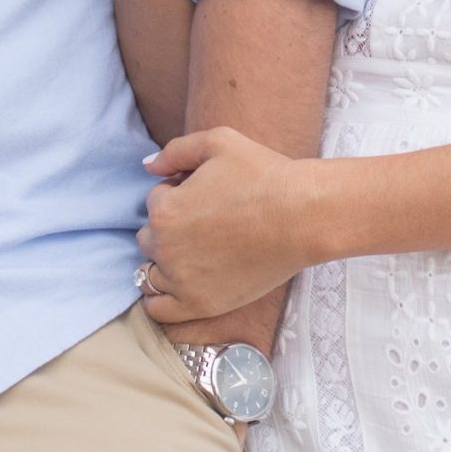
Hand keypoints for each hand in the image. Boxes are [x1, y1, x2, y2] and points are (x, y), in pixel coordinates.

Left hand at [138, 127, 315, 321]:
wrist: (302, 215)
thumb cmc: (264, 174)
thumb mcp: (218, 141)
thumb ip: (176, 151)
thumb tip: (148, 167)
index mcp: (165, 209)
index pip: (155, 200)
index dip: (179, 193)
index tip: (207, 196)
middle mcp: (166, 248)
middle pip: (149, 237)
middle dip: (170, 228)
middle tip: (206, 223)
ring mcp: (181, 281)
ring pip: (149, 273)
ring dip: (163, 262)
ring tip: (196, 253)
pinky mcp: (201, 304)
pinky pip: (159, 311)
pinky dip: (160, 299)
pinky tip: (178, 286)